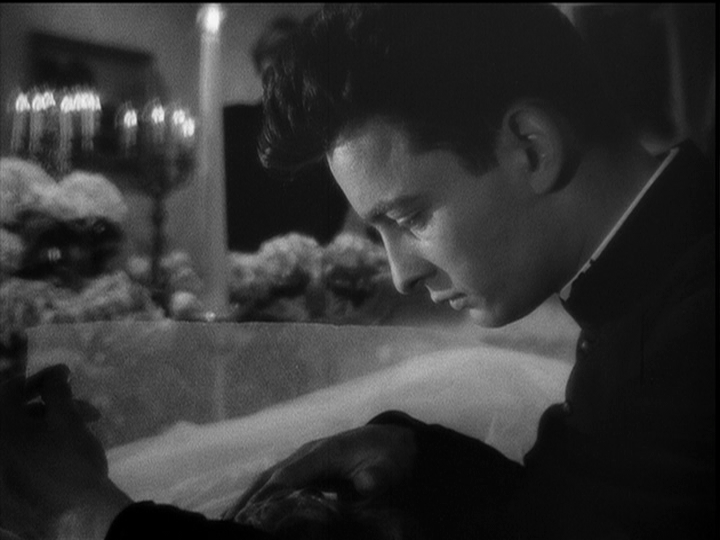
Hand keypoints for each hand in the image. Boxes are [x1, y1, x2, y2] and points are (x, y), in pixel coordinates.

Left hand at [0, 364, 131, 538]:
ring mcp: (0, 471)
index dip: (42, 378)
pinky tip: (69, 449)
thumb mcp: (68, 419)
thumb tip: (55, 373)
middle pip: (18, 414)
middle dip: (54, 406)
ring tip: (87, 431)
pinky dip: (43, 446)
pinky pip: (21, 457)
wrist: (79, 517)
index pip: (11, 389)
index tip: (67, 375)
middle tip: (87, 409)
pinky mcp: (6, 489)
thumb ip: (57, 388)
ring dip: (53, 427)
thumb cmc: (72, 462)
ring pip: (22, 436)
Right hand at [223, 424, 416, 519]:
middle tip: (230, 523)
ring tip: (226, 521)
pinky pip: (274, 483)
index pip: (290, 474)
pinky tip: (242, 511)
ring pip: (267, 479)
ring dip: (247, 499)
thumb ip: (375, 477)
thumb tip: (366, 484)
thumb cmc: (389, 457)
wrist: (393, 442)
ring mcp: (303, 459)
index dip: (271, 494)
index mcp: (324, 452)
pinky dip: (256, 496)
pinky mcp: (303, 468)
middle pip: (271, 477)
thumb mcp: (388, 467)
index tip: (254, 514)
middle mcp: (308, 453)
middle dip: (250, 500)